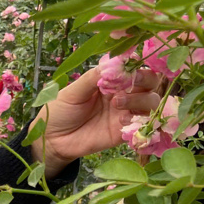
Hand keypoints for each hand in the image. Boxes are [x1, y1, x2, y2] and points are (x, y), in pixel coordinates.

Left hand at [30, 67, 160, 174]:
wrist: (53, 140)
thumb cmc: (60, 111)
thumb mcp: (72, 91)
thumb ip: (92, 78)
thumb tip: (112, 63)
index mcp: (109, 81)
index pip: (132, 68)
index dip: (135, 65)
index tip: (129, 66)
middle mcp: (122, 94)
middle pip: (149, 82)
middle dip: (145, 80)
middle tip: (132, 82)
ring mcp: (125, 113)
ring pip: (150, 102)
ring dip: (140, 99)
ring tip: (117, 103)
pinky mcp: (125, 132)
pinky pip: (143, 124)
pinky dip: (139, 120)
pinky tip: (122, 121)